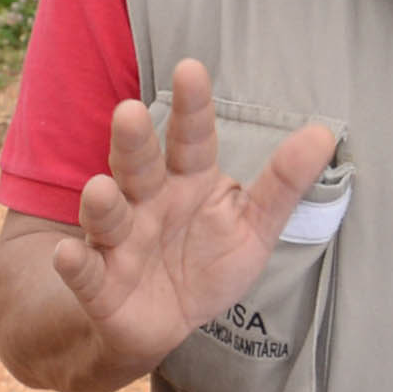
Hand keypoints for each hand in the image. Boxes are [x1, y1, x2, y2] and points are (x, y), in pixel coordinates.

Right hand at [51, 58, 337, 377]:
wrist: (164, 323)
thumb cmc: (209, 263)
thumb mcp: (255, 226)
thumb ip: (283, 184)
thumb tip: (324, 134)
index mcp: (188, 182)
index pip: (192, 139)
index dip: (192, 108)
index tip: (191, 69)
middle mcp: (147, 202)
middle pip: (139, 167)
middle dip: (133, 142)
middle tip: (130, 113)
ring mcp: (119, 242)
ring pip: (107, 216)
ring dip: (102, 203)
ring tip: (100, 189)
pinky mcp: (100, 285)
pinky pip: (85, 273)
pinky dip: (75, 265)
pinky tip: (68, 255)